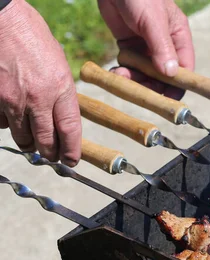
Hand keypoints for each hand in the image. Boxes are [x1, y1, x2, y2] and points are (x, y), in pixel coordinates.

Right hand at [0, 0, 80, 165]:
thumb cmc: (32, 37)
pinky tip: (12, 116)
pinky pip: (2, 123)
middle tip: (52, 156)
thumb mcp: (58, 64)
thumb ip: (61, 92)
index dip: (71, 151)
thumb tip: (62, 116)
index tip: (72, 160)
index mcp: (61, 89)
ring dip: (29, 143)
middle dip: (50, 153)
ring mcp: (13, 100)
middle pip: (46, 141)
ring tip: (33, 141)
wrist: (2, 19)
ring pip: (23, 137)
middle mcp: (39, 98)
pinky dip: (7, 124)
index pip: (70, 131)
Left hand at [98, 0, 194, 98]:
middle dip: (153, 85)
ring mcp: (146, 46)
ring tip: (121, 77)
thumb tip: (170, 74)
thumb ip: (162, 47)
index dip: (179, 85)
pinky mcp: (129, 45)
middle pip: (164, 75)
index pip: (185, 68)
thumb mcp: (153, 21)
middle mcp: (165, 44)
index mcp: (178, 37)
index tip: (169, 101)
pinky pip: (129, 65)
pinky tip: (115, 73)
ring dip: (135, 80)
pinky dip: (123, 72)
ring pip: (145, 73)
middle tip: (140, 93)